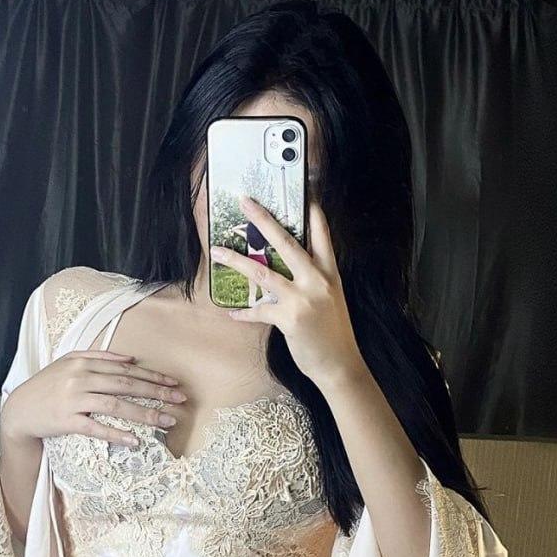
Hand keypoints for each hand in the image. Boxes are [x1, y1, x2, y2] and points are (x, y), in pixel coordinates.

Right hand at [1, 350, 186, 446]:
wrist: (19, 409)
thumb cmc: (48, 386)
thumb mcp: (69, 363)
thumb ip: (99, 358)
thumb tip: (131, 359)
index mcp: (83, 361)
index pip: (125, 369)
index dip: (152, 376)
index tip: (173, 384)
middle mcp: (80, 377)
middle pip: (126, 384)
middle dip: (156, 392)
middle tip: (179, 400)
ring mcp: (73, 399)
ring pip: (116, 405)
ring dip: (145, 414)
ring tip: (166, 421)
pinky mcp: (67, 420)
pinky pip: (97, 428)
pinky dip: (117, 434)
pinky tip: (135, 440)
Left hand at [209, 195, 364, 390]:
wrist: (340, 365)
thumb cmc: (333, 334)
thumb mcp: (330, 300)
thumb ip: (312, 281)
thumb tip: (287, 270)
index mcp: (329, 274)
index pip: (322, 236)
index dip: (313, 214)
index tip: (303, 192)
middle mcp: (317, 281)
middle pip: (286, 243)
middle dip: (264, 220)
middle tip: (245, 202)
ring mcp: (302, 299)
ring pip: (263, 272)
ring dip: (236, 261)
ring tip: (217, 251)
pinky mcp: (289, 319)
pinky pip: (258, 311)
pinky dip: (244, 313)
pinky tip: (232, 313)